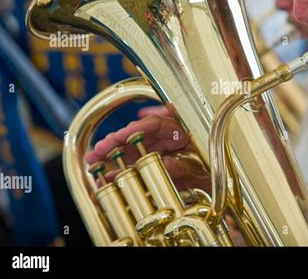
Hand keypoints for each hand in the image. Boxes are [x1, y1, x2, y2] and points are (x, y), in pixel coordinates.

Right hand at [85, 104, 210, 191]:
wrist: (214, 183)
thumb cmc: (209, 169)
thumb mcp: (196, 167)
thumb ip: (179, 164)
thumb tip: (163, 160)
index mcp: (178, 130)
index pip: (154, 125)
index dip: (136, 128)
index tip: (122, 134)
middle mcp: (163, 138)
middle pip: (136, 136)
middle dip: (116, 141)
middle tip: (100, 148)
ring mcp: (155, 150)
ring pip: (130, 150)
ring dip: (111, 154)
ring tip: (93, 158)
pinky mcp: (148, 164)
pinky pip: (131, 165)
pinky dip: (117, 170)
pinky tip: (104, 174)